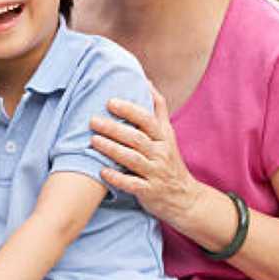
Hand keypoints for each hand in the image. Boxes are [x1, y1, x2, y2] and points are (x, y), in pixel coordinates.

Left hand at [89, 87, 202, 227]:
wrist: (185, 198)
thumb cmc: (169, 161)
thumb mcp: (168, 134)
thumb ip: (157, 109)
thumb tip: (146, 81)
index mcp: (164, 137)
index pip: (148, 119)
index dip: (130, 110)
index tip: (110, 102)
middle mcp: (161, 153)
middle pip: (137, 138)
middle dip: (114, 128)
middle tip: (93, 120)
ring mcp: (156, 173)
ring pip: (133, 159)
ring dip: (112, 149)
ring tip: (93, 141)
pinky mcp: (150, 192)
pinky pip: (133, 184)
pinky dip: (117, 178)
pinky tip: (102, 171)